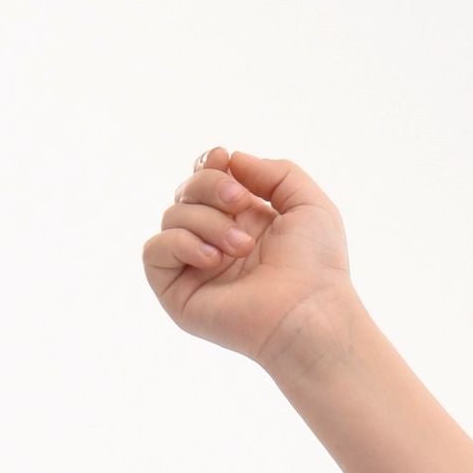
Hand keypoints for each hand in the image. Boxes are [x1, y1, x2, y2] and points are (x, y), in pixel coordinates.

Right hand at [140, 143, 352, 365]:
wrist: (311, 313)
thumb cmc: (318, 266)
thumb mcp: (308, 203)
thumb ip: (274, 172)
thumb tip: (231, 161)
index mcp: (242, 222)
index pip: (204, 180)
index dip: (208, 165)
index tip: (224, 159)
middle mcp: (215, 243)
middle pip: (186, 191)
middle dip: (210, 186)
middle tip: (240, 202)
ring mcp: (195, 269)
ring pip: (172, 217)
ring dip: (207, 221)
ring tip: (241, 246)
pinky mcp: (178, 293)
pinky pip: (154, 251)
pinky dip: (179, 243)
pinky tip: (213, 259)